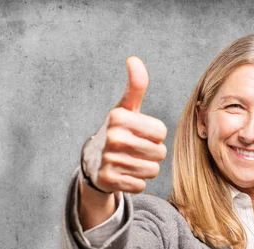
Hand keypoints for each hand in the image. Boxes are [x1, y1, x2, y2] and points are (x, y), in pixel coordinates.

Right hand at [83, 56, 166, 193]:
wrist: (92, 161)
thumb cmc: (117, 131)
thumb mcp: (125, 108)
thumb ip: (135, 86)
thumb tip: (133, 59)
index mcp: (119, 117)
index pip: (161, 132)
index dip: (155, 135)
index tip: (140, 133)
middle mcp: (113, 137)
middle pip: (159, 152)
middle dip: (152, 153)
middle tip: (136, 149)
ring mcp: (110, 160)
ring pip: (152, 170)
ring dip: (145, 168)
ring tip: (131, 161)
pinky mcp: (109, 180)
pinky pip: (140, 185)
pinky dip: (136, 182)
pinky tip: (124, 173)